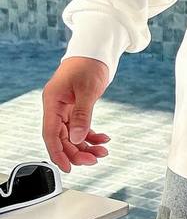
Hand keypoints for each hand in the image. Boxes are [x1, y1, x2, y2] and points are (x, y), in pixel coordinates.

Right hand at [42, 57, 110, 172]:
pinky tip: (103, 139)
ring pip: (72, 135)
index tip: (68, 168)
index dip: (58, 153)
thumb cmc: (89, 64)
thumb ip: (81, 115)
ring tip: (103, 151)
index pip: (50, 134)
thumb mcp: (87, 90)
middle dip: (77, 151)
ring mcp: (65, 108)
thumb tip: (76, 139)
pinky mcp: (75, 107)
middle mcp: (56, 107)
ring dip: (86, 145)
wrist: (95, 51)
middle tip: (95, 160)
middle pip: (62, 138)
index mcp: (52, 101)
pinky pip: (80, 127)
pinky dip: (91, 135)